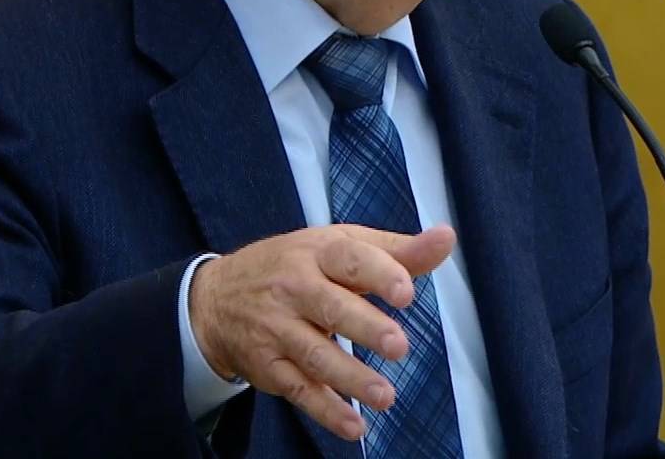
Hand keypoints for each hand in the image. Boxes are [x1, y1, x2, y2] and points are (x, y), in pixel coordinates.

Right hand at [188, 223, 456, 440]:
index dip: (379, 274)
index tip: (406, 292)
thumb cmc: (298, 266)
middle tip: (398, 345)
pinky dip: (326, 411)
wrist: (217, 297)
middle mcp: (294, 288)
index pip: (350, 259)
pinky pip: (299, 390)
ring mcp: (278, 329)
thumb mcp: (341, 247)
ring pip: (315, 355)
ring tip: (385, 396)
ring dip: (350, 378)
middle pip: (331, 308)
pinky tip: (354, 426)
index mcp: (318, 252)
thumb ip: (398, 251)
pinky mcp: (269, 366)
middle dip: (365, 327)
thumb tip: (447, 238)